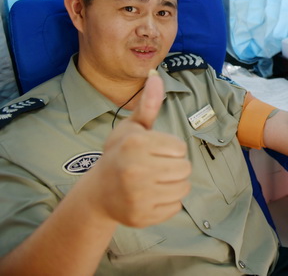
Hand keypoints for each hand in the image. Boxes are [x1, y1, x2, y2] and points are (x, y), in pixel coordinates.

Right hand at [88, 71, 191, 227]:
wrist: (98, 193)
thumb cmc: (119, 154)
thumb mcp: (131, 127)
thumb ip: (148, 104)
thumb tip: (155, 76)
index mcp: (135, 144)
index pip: (180, 148)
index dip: (171, 149)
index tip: (154, 151)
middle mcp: (135, 170)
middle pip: (185, 168)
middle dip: (174, 167)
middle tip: (155, 167)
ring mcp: (137, 196)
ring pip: (183, 188)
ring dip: (174, 184)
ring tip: (154, 181)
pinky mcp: (142, 216)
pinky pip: (175, 207)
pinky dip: (168, 202)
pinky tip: (150, 196)